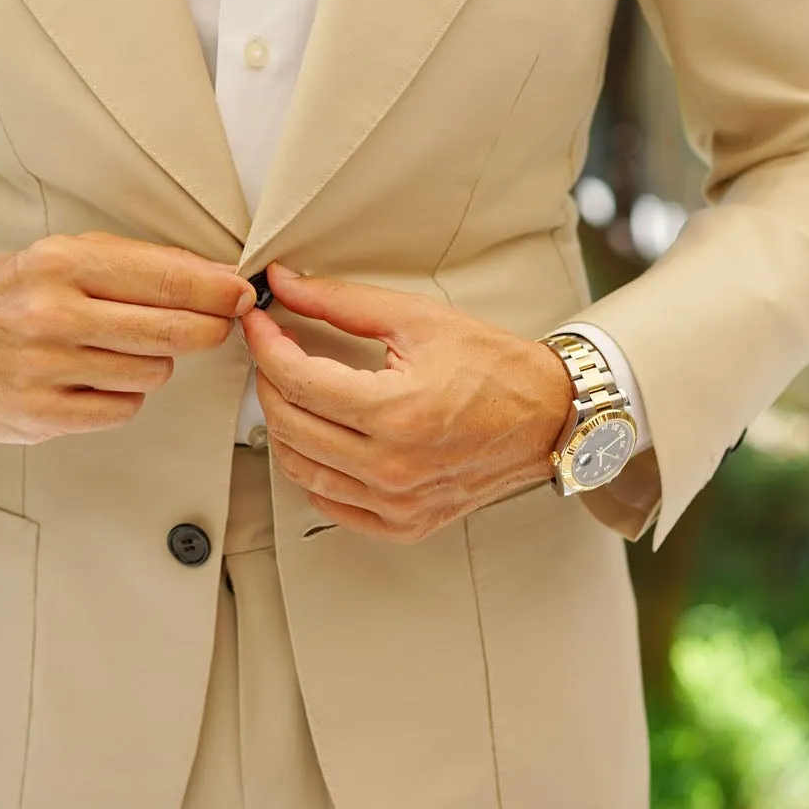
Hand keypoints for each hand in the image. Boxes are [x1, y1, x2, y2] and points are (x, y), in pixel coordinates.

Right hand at [0, 230, 256, 444]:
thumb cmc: (12, 293)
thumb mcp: (63, 256)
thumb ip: (139, 265)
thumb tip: (219, 281)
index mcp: (61, 264)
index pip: (165, 280)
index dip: (217, 292)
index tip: (243, 296)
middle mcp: (52, 315)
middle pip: (169, 332)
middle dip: (206, 329)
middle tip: (214, 326)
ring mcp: (45, 369)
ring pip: (151, 374)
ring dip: (152, 363)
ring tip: (120, 349)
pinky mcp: (40, 415)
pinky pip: (122, 409)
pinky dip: (121, 396)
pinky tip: (95, 378)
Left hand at [238, 261, 574, 540]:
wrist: (548, 418)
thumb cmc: (494, 368)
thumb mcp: (417, 319)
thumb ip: (341, 302)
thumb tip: (285, 285)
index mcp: (397, 413)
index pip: (298, 380)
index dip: (266, 346)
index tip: (260, 325)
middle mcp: (394, 467)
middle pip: (289, 426)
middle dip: (270, 382)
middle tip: (275, 353)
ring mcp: (397, 502)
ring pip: (300, 469)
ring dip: (284, 426)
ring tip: (295, 392)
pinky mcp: (403, 524)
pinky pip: (330, 504)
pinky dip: (313, 469)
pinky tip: (322, 438)